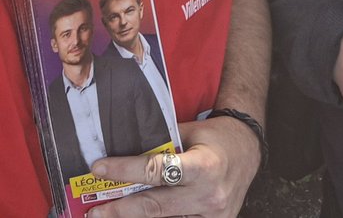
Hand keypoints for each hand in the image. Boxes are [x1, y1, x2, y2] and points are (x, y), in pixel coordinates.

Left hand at [86, 114, 259, 217]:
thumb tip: (121, 152)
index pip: (156, 170)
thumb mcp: (188, 133)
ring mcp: (213, 217)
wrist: (248, 152)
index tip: (99, 168)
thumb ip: (159, 144)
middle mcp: (209, 196)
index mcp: (204, 166)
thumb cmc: (214, 138)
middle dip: (120, 209)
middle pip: (155, 206)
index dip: (124, 170)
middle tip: (95, 210)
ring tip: (108, 217)